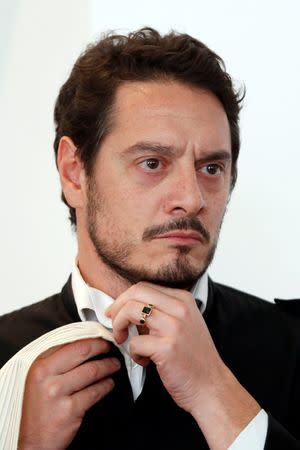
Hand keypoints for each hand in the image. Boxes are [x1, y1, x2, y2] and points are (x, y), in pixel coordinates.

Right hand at [18, 337, 120, 449]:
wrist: (34, 442)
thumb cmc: (38, 410)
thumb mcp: (39, 380)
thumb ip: (57, 362)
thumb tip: (81, 345)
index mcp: (40, 366)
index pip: (70, 343)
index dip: (90, 338)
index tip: (100, 338)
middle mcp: (47, 377)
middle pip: (82, 351)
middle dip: (101, 347)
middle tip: (110, 348)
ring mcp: (58, 393)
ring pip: (92, 371)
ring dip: (108, 366)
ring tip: (114, 365)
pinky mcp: (70, 410)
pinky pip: (95, 392)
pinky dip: (106, 386)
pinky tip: (109, 384)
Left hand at [106, 282, 259, 449]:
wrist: (211, 386)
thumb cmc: (194, 358)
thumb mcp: (183, 323)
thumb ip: (161, 311)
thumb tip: (127, 306)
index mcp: (183, 299)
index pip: (144, 286)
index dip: (124, 299)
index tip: (116, 311)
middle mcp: (180, 308)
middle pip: (135, 292)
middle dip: (117, 308)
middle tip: (115, 324)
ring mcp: (174, 327)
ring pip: (131, 311)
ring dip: (119, 327)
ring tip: (125, 341)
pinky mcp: (167, 348)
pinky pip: (134, 342)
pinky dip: (133, 353)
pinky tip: (144, 360)